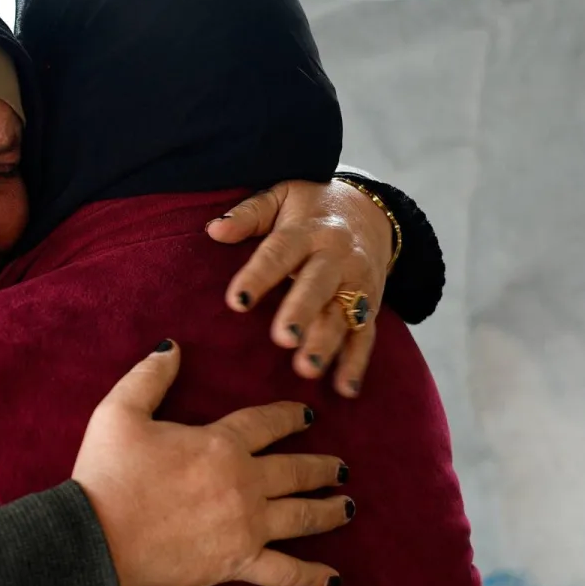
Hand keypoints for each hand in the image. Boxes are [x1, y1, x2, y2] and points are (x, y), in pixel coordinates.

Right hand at [71, 341, 352, 585]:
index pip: (268, 423)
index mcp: (220, 444)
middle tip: (341, 467)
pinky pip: (285, 572)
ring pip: (302, 516)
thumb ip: (150, 377)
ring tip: (346, 506)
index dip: (292, 417)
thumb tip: (172, 347)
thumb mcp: (119, 412)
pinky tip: (333, 579)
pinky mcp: (237, 564)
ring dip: (329, 510)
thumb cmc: (107, 474)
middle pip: (296, 470)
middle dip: (322, 467)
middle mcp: (244, 483)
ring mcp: (246, 526)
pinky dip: (312, 577)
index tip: (310, 416)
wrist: (97, 538)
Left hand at [205, 179, 394, 397]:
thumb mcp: (280, 196)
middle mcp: (336, 258)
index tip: (237, 301)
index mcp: (308, 230)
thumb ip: (248, 214)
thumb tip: (214, 230)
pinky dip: (356, 363)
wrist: (370, 209)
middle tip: (282, 337)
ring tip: (307, 369)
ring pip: (343, 315)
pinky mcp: (370, 305)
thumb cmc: (310, 207)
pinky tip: (345, 389)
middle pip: (318, 286)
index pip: (280, 252)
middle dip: (302, 312)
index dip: (259, 276)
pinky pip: (365, 336)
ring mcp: (356, 284)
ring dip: (327, 343)